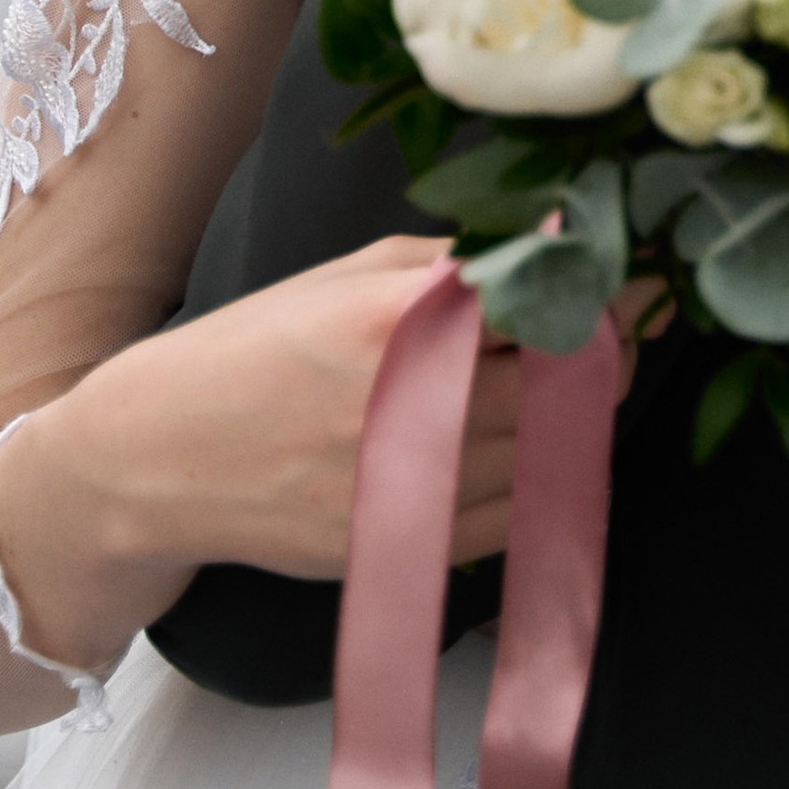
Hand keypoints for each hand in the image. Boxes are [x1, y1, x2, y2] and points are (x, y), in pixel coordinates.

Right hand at [0, 244, 672, 659]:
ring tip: (563, 387)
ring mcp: (409, 489)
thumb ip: (454, 262)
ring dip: (578, 420)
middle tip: (612, 334)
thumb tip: (552, 239)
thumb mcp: (346, 276)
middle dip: (606, 355)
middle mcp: (410, 409)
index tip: (634, 283)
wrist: (154, 460)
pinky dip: (537, 483)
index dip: (603, 291)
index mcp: (396, 322)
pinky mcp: (405, 548)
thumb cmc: (253, 349)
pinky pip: (516, 520)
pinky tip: (519, 450)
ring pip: (555, 455)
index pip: (548, 303)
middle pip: (571, 384)